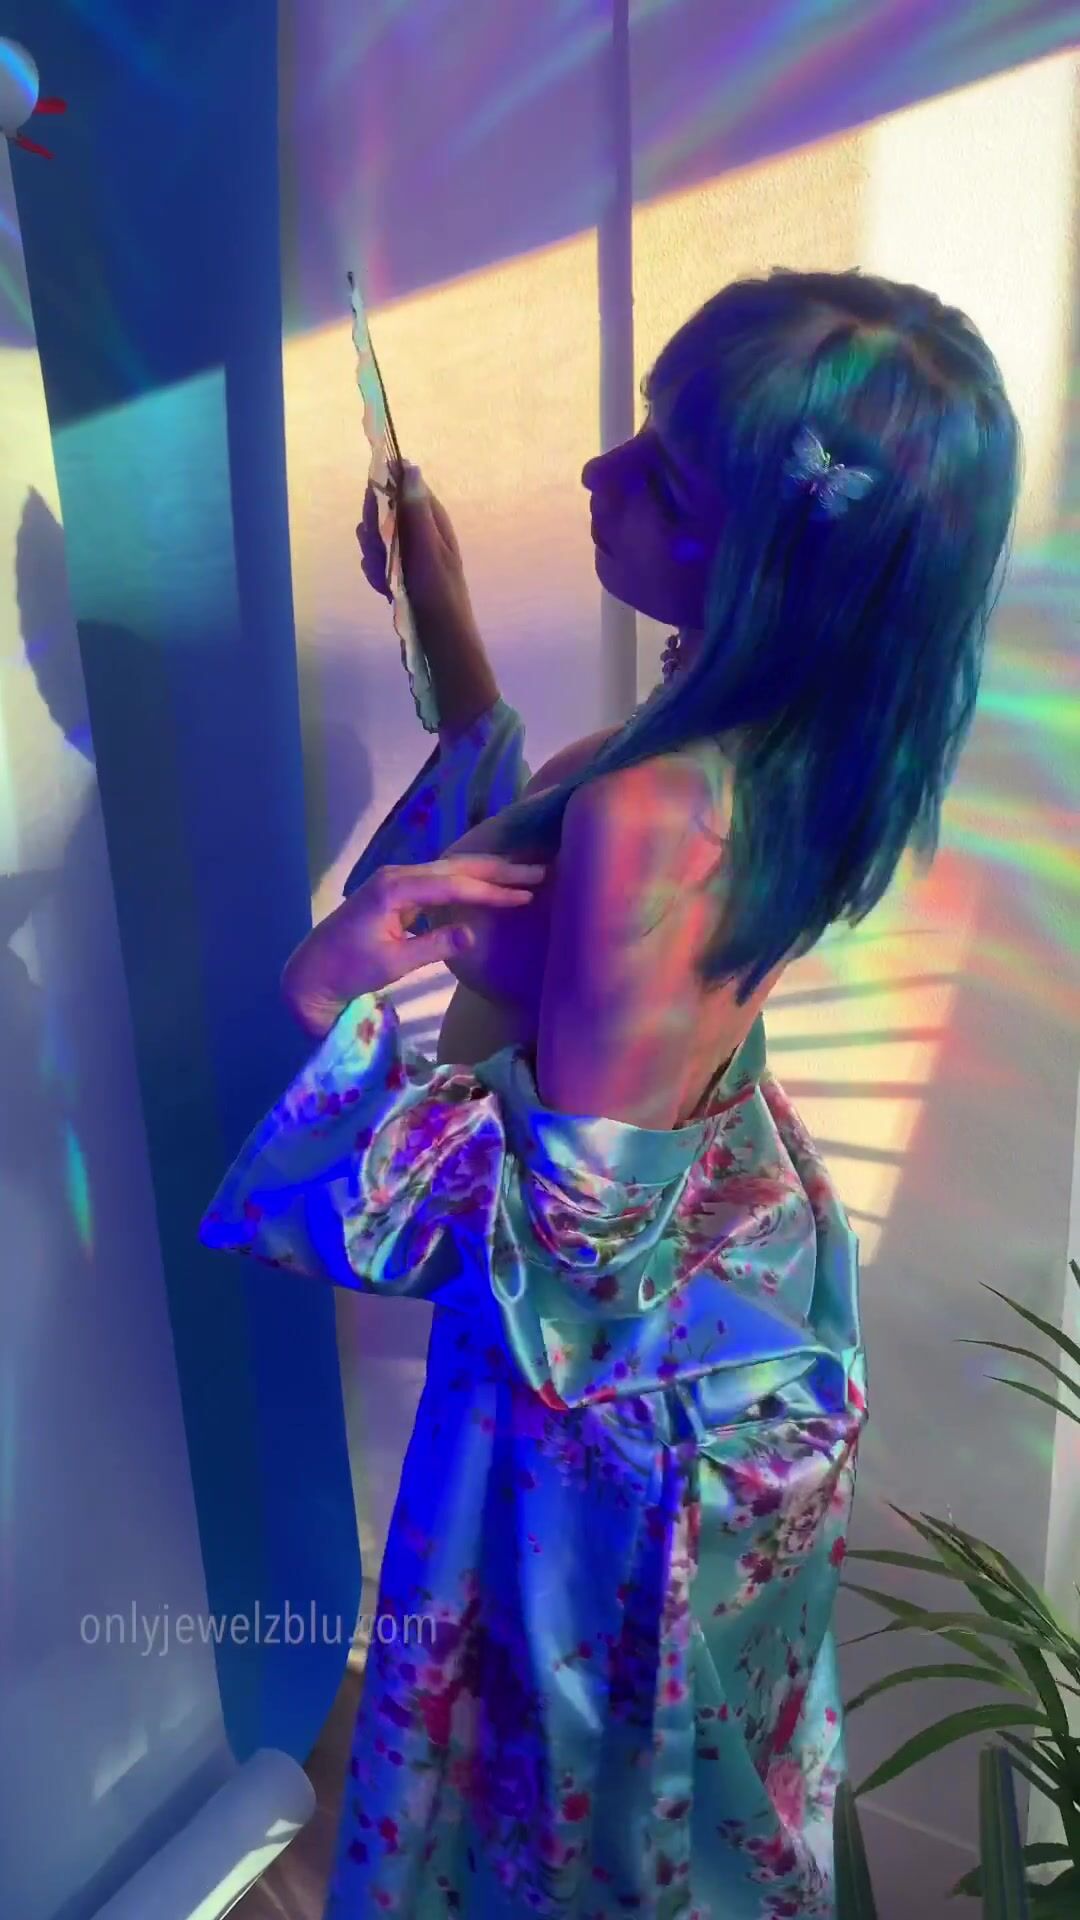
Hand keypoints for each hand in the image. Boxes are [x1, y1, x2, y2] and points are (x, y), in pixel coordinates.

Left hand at [282, 853, 545, 1034]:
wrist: (312, 972)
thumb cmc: (349, 970)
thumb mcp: (394, 963)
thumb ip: (434, 946)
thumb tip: (473, 933)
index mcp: (396, 888)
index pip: (455, 884)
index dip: (494, 890)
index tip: (527, 895)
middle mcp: (398, 875)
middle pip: (456, 867)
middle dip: (499, 869)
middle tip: (540, 870)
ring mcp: (397, 880)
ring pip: (450, 869)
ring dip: (487, 871)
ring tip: (525, 871)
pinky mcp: (398, 891)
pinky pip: (440, 879)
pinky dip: (469, 878)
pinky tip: (489, 880)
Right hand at [355, 466, 498, 740]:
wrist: (443, 644)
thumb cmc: (440, 597)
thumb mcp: (428, 551)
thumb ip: (416, 511)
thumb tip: (409, 467)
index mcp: (434, 521)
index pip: (403, 486)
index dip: (383, 493)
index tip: (375, 511)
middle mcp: (421, 533)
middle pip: (384, 512)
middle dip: (375, 531)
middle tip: (380, 552)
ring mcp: (409, 554)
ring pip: (377, 539)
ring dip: (374, 557)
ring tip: (385, 579)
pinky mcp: (400, 574)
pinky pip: (378, 563)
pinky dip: (377, 575)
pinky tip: (385, 591)